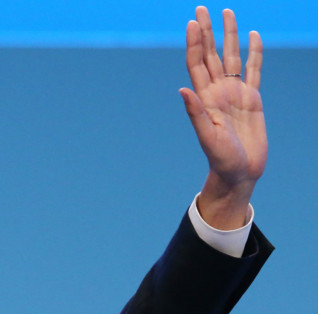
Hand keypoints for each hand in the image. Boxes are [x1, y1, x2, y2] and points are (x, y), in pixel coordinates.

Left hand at [180, 6, 266, 229]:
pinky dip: (254, 53)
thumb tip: (183, 89)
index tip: (193, 22)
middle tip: (202, 8)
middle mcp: (218, 91)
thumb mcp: (207, 137)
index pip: (197, 63)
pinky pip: (254, 71)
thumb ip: (195, 114)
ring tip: (228, 13)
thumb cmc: (221, 159)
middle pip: (211, 54)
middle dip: (207, 31)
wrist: (238, 173)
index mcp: (205, 98)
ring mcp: (234, 93)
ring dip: (229, 36)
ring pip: (231, 57)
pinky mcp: (252, 99)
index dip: (195, 42)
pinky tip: (253, 37)